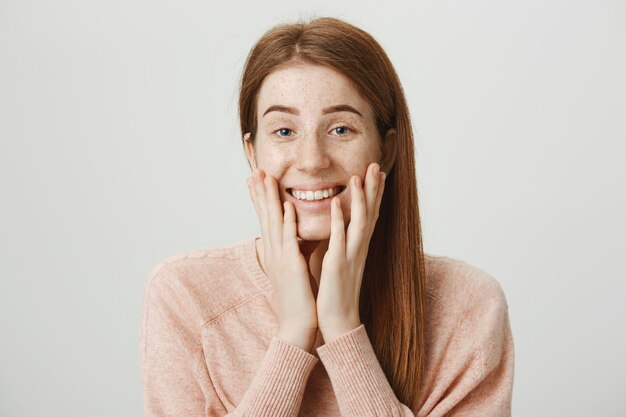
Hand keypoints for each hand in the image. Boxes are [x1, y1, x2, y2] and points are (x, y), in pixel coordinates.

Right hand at [247, 168, 317, 350]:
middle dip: (260, 192)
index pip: (266, 219)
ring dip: (270, 200)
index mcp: (275, 252)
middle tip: (255, 170)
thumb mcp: (291, 269)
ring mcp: (281, 258)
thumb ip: (291, 251)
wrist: (297, 325)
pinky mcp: (292, 267)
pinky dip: (287, 223)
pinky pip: (289, 240)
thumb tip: (293, 237)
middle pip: (265, 216)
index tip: (256, 178)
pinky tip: (286, 207)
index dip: (260, 198)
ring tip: (266, 178)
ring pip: (273, 223)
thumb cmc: (298, 298)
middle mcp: (274, 252)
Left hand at [316, 162, 385, 342]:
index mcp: (358, 247)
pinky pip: (339, 238)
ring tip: (357, 175)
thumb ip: (340, 243)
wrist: (338, 321)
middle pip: (371, 213)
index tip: (377, 172)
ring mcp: (350, 256)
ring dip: (360, 198)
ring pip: (360, 221)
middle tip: (376, 165)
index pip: (370, 214)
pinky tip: (335, 202)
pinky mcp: (338, 265)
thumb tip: (337, 227)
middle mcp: (359, 248)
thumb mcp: (340, 261)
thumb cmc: (336, 292)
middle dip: (374, 189)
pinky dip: (338, 219)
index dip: (374, 193)